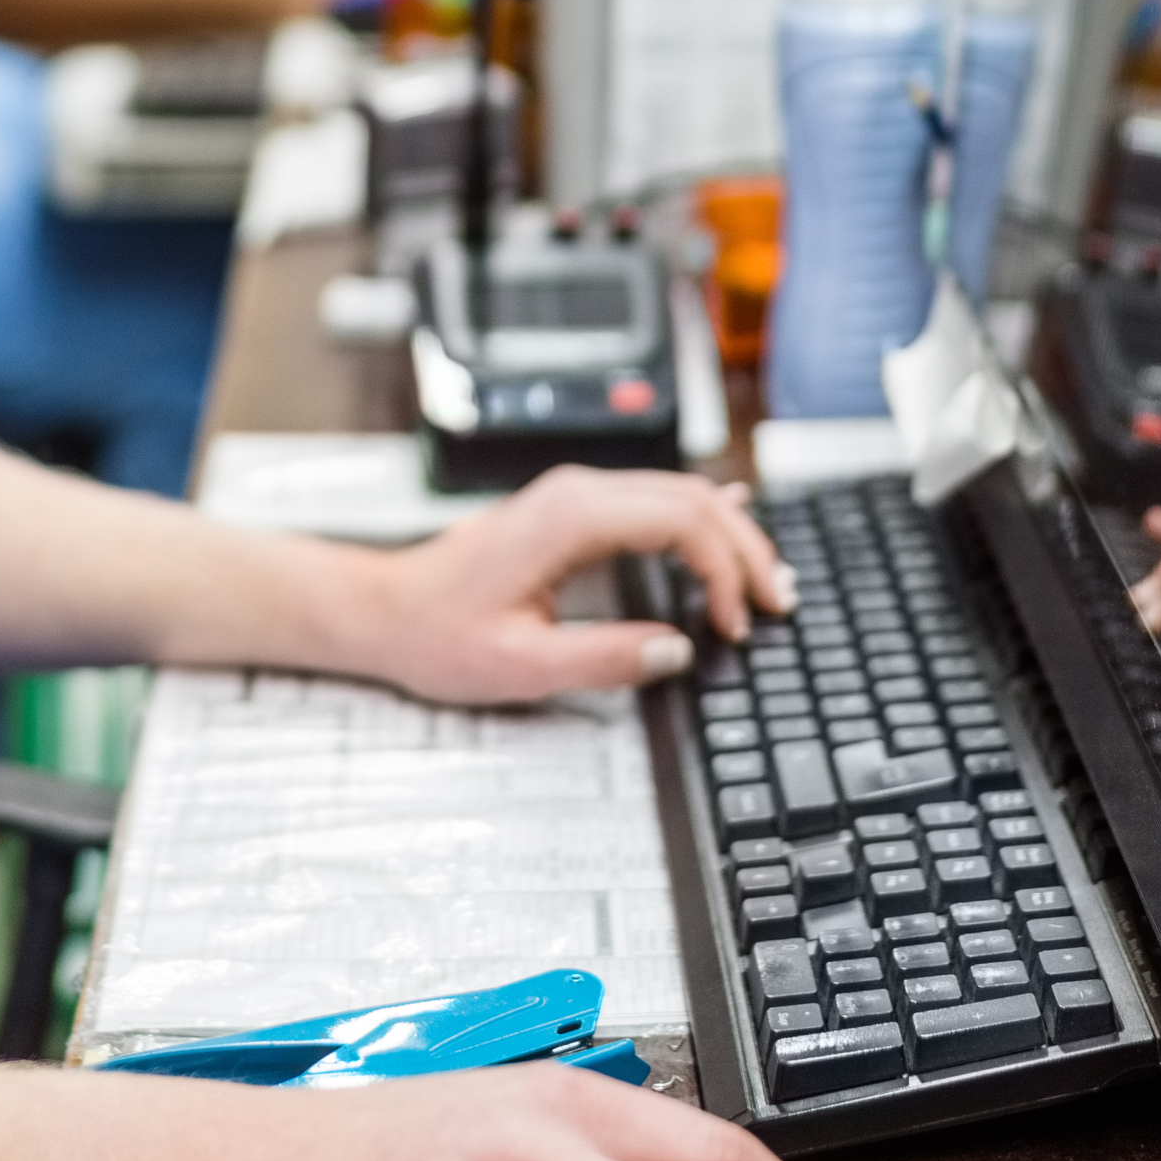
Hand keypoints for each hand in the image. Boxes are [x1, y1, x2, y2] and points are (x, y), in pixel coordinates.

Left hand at [349, 468, 792, 706]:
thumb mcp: (523, 666)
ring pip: (678, 497)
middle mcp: (576, 494)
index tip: (733, 624)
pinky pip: (651, 501)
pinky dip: (698, 517)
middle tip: (777, 604)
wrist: (383, 610)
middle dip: (745, 550)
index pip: (683, 521)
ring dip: (729, 535)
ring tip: (765, 583)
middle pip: (692, 500)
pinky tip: (731, 514)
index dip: (724, 571)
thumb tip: (675, 651)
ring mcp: (573, 498)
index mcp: (570, 519)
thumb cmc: (437, 634)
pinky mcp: (570, 514)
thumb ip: (605, 658)